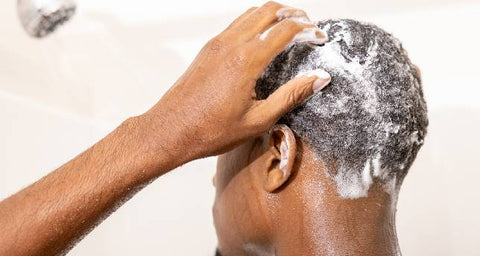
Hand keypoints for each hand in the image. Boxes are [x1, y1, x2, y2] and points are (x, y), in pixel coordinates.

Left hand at [142, 1, 330, 165]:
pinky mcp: (208, 50)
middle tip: (307, 25)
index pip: (285, 30)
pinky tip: (261, 39)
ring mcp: (217, 44)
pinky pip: (236, 24)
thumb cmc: (210, 130)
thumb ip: (291, 95)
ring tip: (288, 27)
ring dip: (273, 14)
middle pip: (268, 11)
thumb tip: (319, 78)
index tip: (319, 37)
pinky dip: (254, 22)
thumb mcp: (259, 119)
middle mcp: (230, 45)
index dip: (307, 29)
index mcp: (246, 60)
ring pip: (250, 13)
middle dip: (293, 13)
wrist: (170, 130)